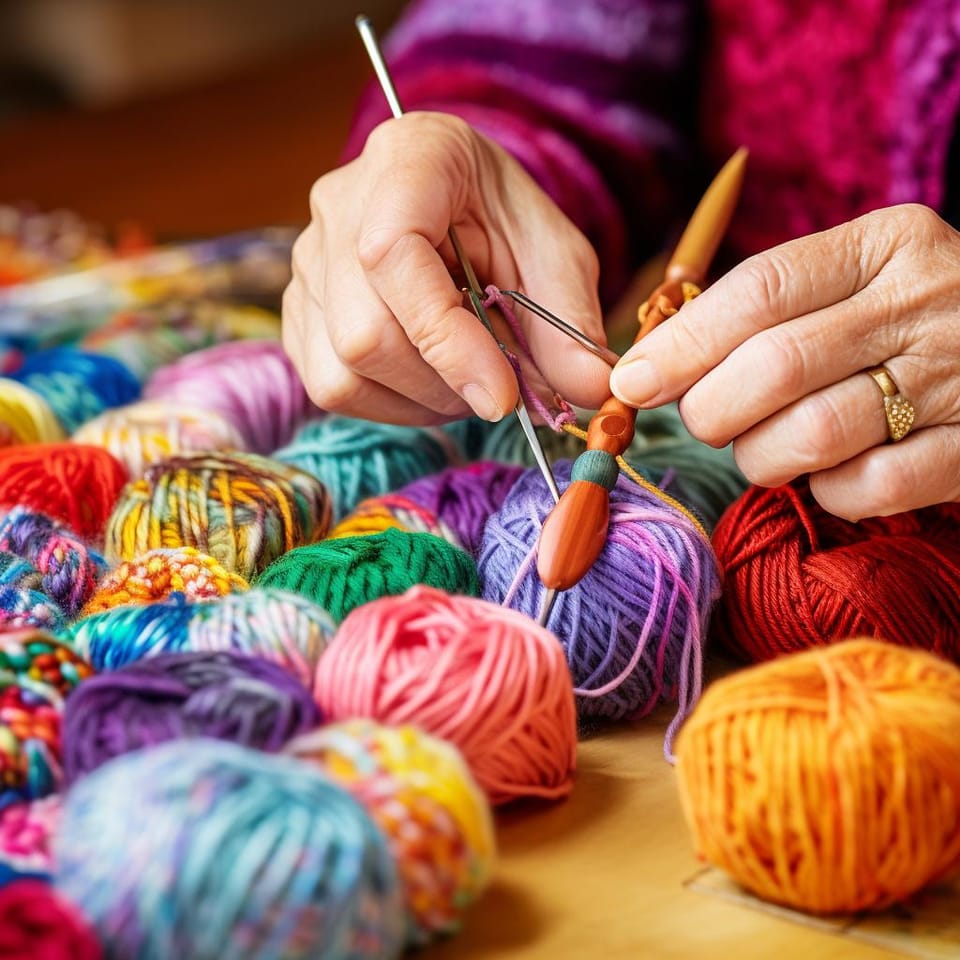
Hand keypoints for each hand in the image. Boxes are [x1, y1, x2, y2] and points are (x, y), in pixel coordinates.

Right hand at [283, 112, 610, 424]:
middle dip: (446, 384)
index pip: (393, 256)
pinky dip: (393, 405)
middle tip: (502, 389)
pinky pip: (332, 387)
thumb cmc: (504, 219)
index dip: (446, 339)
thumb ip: (569, 321)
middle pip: (366, 334)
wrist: (459, 203)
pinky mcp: (299, 314)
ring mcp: (307, 263)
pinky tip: (430, 381)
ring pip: (343, 372)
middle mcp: (338, 207)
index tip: (502, 396)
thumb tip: (590, 390)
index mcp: (407, 161)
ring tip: (468, 379)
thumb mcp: (554, 255)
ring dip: (421, 401)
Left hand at [610, 204, 959, 518]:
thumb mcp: (853, 278)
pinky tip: (829, 471)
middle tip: (705, 419)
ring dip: (760, 455)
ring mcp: (959, 376)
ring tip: (762, 447)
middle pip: (775, 366)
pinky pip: (870, 487)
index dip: (683, 344)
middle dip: (710, 409)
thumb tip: (650, 366)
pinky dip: (829, 490)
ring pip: (813, 432)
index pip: (761, 290)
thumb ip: (765, 309)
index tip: (632, 380)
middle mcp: (925, 301)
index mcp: (885, 243)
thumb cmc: (905, 316)